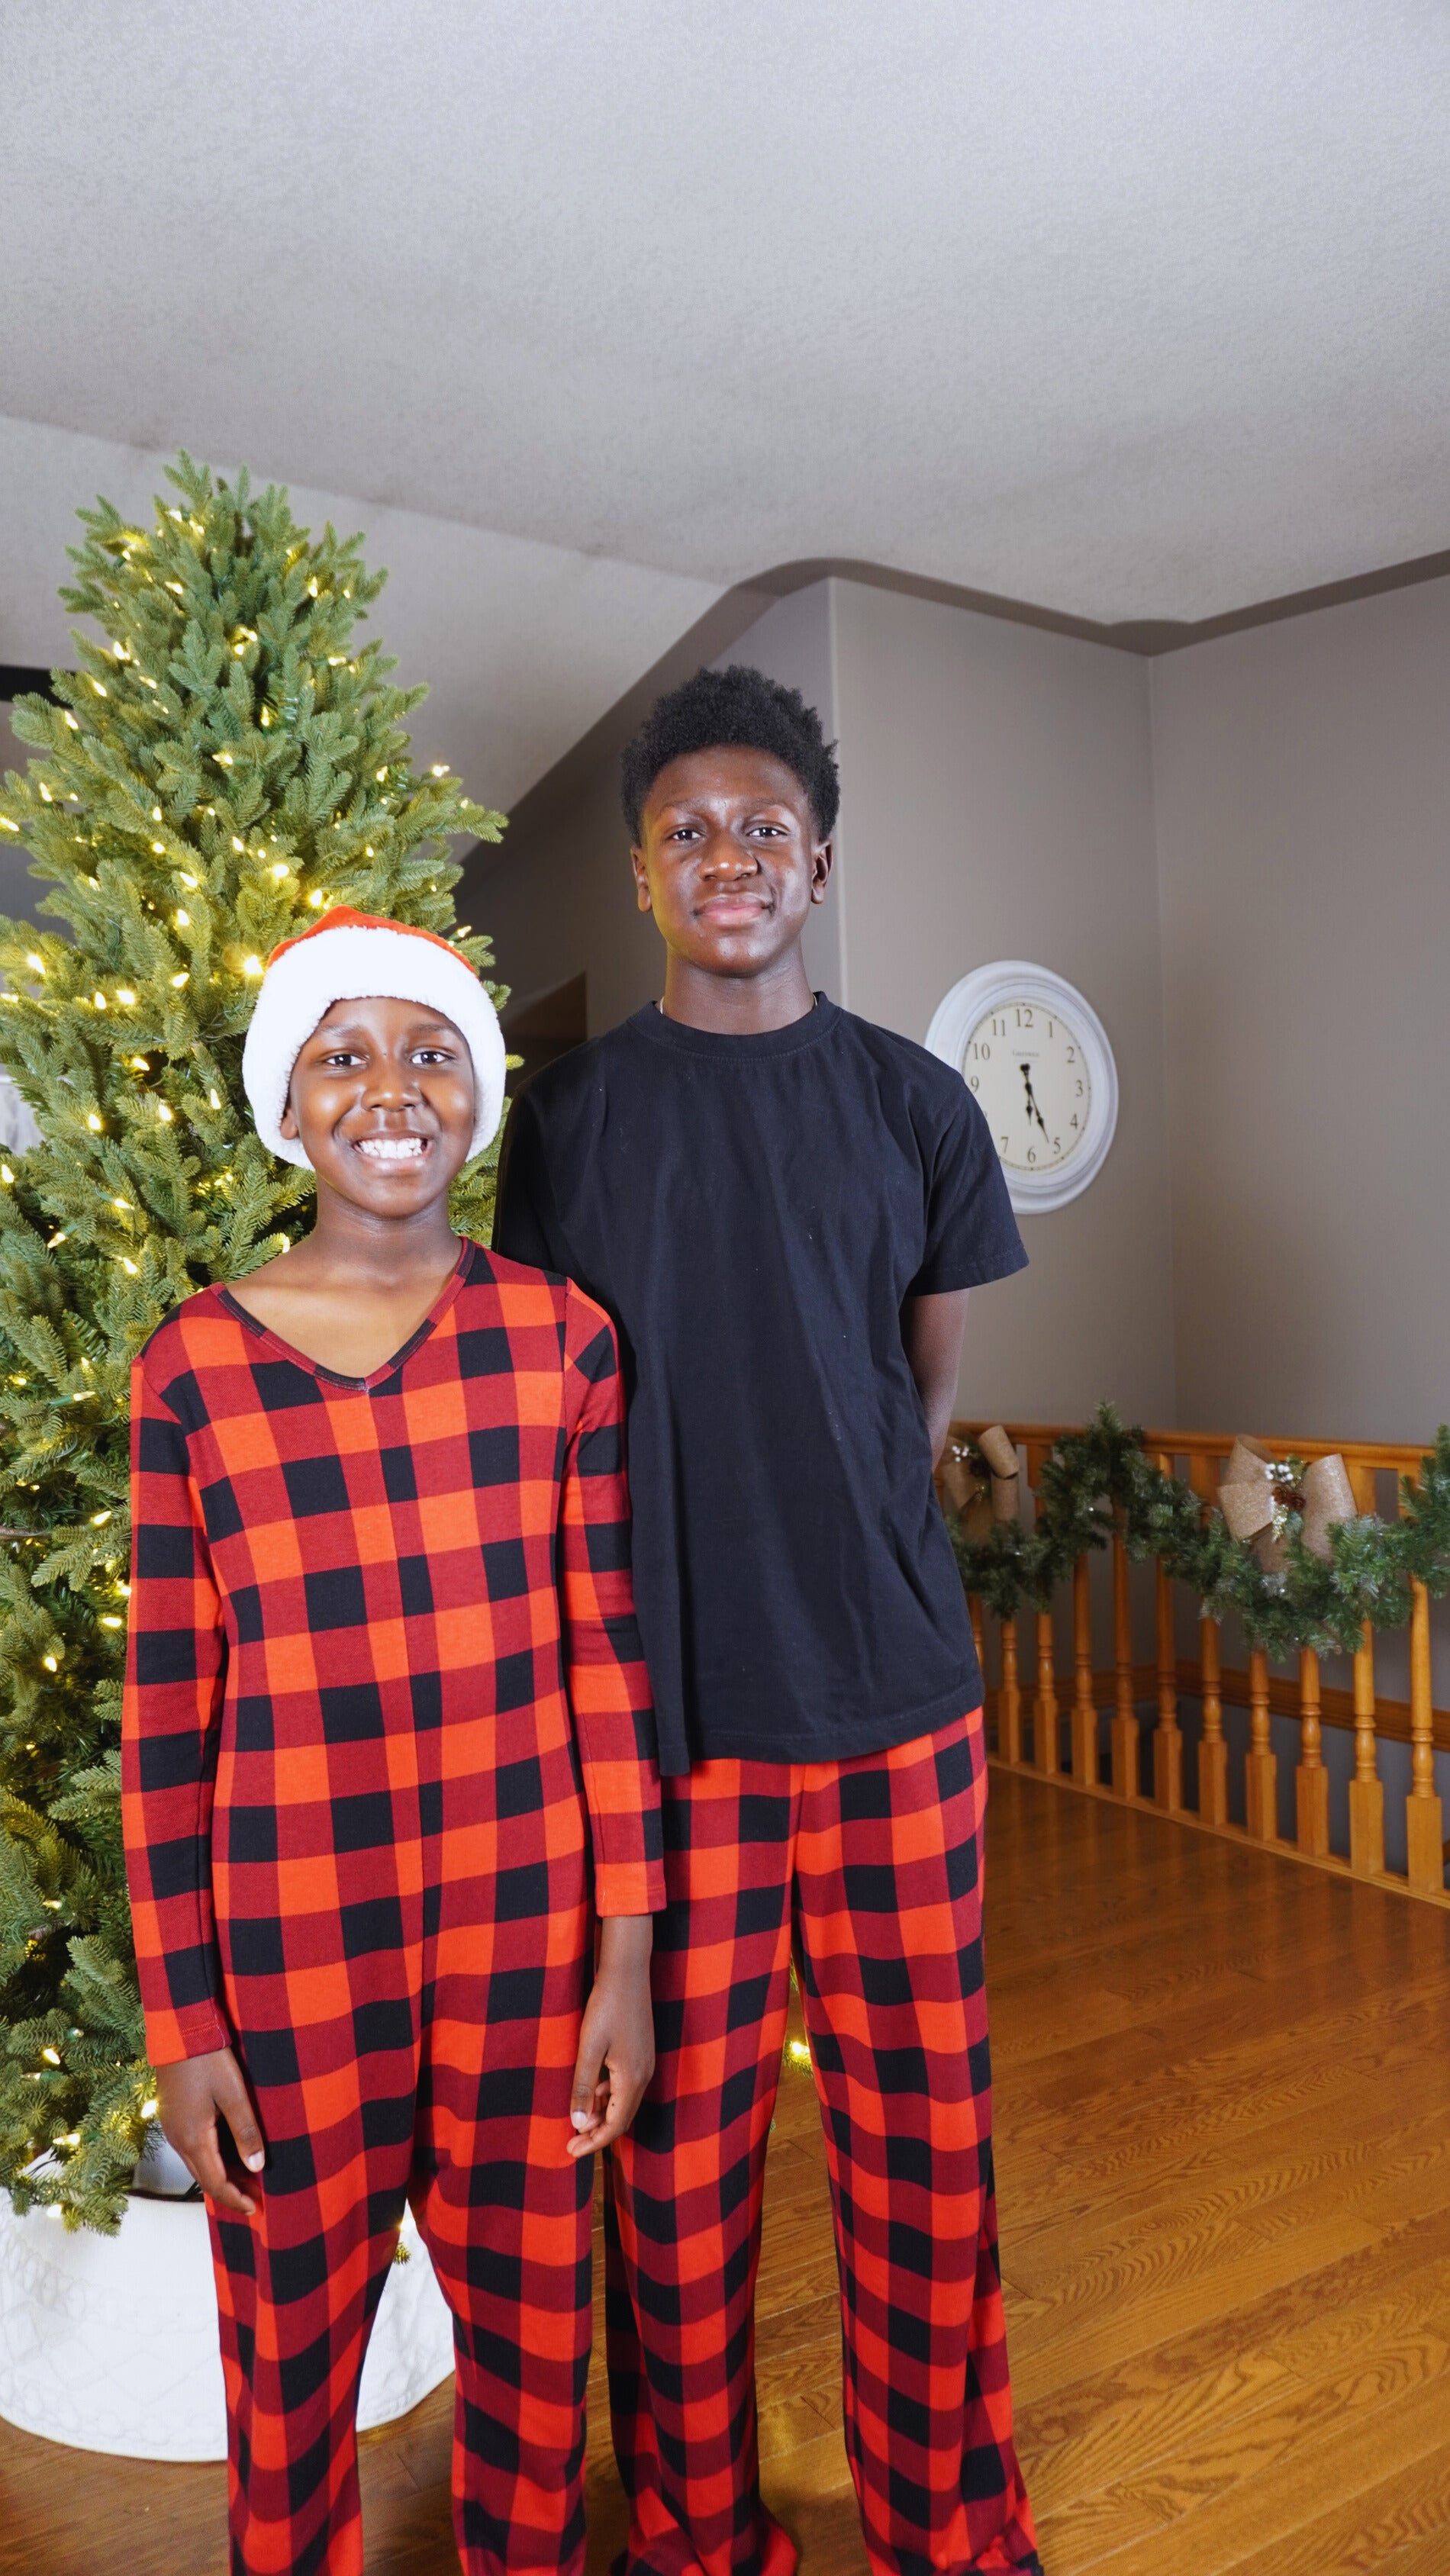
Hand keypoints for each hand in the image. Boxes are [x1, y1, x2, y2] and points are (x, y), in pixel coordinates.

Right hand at [155, 2047, 266, 2215]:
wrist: (178, 2030)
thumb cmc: (207, 2059)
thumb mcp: (234, 2094)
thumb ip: (246, 2132)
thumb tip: (257, 2167)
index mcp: (193, 2138)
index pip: (215, 2183)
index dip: (235, 2199)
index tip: (255, 2208)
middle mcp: (179, 2139)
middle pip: (205, 2177)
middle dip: (231, 2191)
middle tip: (257, 2197)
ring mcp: (173, 2128)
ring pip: (199, 2163)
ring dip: (222, 2174)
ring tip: (249, 2177)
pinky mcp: (174, 2116)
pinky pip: (193, 2148)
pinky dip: (212, 2158)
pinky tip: (229, 2152)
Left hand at [567, 1914, 654, 2157]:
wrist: (627, 1973)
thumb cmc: (606, 2008)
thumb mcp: (589, 2048)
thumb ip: (584, 2087)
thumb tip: (579, 2125)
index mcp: (632, 2079)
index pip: (616, 2124)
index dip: (594, 2142)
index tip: (571, 2152)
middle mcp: (644, 2075)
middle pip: (623, 2118)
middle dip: (598, 2134)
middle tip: (572, 2144)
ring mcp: (645, 2064)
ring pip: (624, 2102)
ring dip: (603, 2115)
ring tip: (579, 2122)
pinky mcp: (641, 2053)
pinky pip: (626, 2086)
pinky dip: (609, 2097)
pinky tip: (593, 2093)